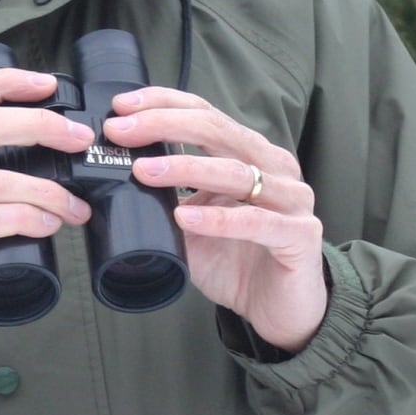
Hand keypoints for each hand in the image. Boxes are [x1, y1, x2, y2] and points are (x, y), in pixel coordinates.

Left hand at [103, 87, 325, 353]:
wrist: (282, 310)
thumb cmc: (237, 258)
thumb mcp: (192, 221)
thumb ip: (165, 198)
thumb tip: (115, 177)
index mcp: (249, 152)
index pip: (204, 112)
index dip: (163, 103)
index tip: (121, 106)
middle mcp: (274, 165)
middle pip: (217, 129)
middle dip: (164, 125)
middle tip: (122, 132)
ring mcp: (292, 199)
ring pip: (234, 172)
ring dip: (185, 169)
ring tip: (143, 171)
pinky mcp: (300, 236)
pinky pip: (257, 222)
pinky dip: (218, 219)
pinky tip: (186, 217)